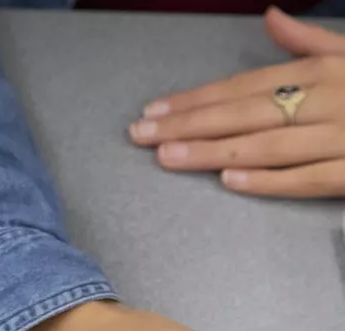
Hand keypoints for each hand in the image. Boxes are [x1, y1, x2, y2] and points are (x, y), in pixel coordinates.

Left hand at [129, 7, 344, 196]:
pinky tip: (229, 180)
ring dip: (214, 151)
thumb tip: (270, 15)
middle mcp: (329, 101)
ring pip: (268, 146)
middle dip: (189, 124)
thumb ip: (308, 40)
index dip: (196, 99)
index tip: (152, 111)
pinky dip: (269, 180)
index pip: (245, 86)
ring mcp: (342, 138)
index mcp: (322, 72)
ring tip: (167, 156)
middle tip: (141, 135)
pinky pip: (308, 178)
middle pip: (246, 114)